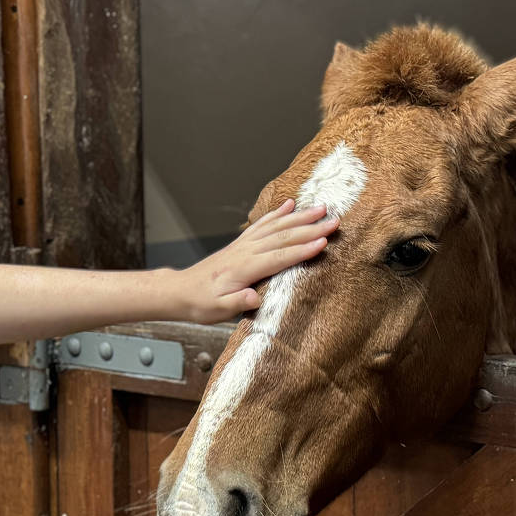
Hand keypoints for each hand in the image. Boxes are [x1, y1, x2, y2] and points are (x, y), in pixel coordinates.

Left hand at [173, 199, 337, 322]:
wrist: (181, 292)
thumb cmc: (201, 303)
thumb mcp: (218, 310)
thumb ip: (237, 303)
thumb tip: (254, 298)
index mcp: (244, 268)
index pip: (279, 257)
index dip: (302, 250)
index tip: (323, 243)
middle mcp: (246, 252)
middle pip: (283, 237)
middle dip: (311, 228)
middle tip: (334, 221)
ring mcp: (244, 245)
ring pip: (276, 226)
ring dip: (300, 217)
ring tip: (320, 208)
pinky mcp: (242, 243)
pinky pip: (263, 224)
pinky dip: (278, 213)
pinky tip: (290, 205)